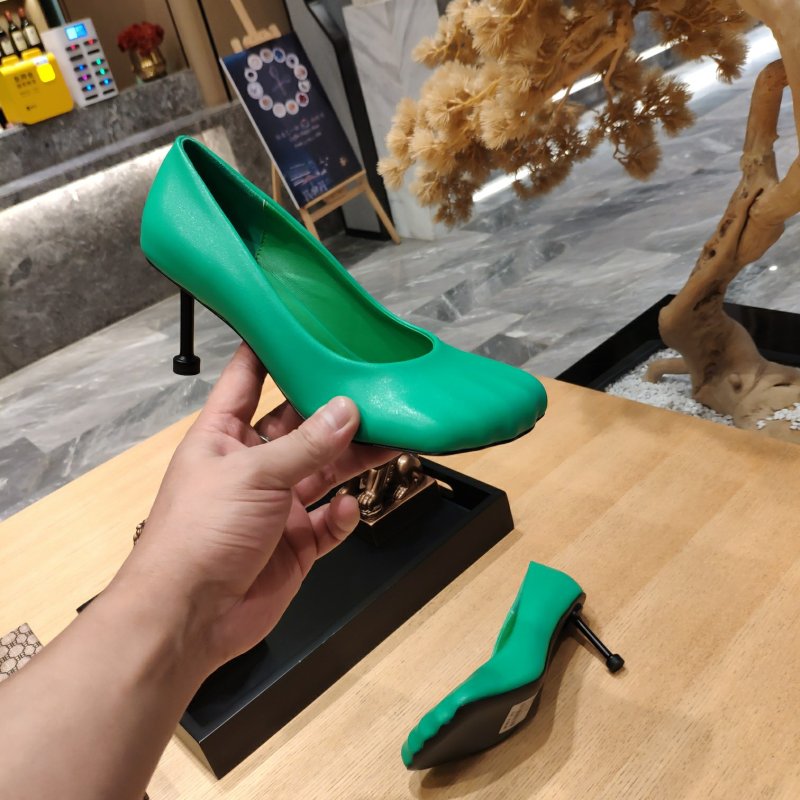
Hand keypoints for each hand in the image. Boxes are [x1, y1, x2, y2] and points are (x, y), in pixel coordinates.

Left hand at [115, 343, 395, 670]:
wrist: (190, 616)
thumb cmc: (197, 534)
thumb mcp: (254, 474)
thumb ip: (306, 445)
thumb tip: (347, 410)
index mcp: (224, 436)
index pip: (247, 379)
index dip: (271, 351)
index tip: (303, 326)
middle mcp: (252, 465)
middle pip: (301, 426)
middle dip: (335, 411)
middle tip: (373, 393)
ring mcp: (275, 505)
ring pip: (324, 471)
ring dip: (353, 458)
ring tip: (387, 440)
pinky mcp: (295, 543)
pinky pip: (329, 521)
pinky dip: (342, 514)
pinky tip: (346, 508)